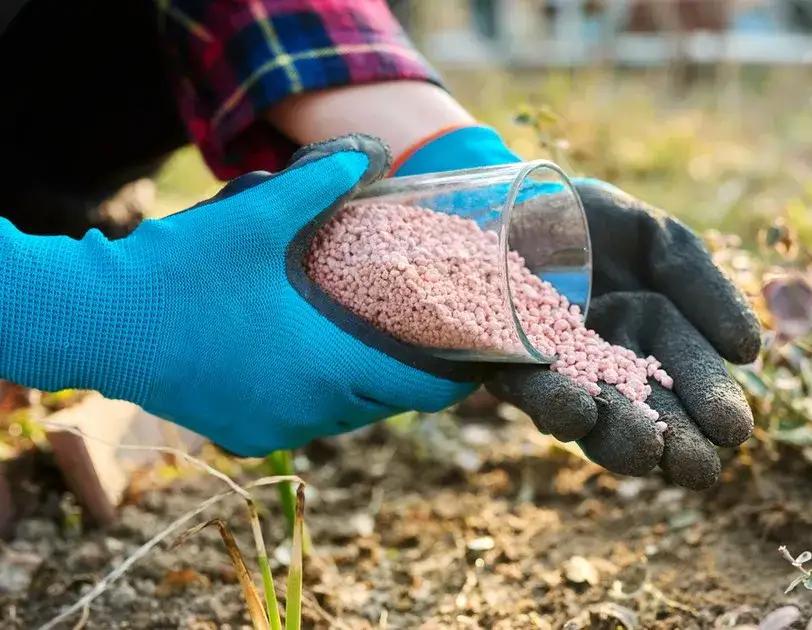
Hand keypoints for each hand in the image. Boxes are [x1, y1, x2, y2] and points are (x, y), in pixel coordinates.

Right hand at [0, 135, 478, 456]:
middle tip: (426, 340)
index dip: (456, 378)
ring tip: (375, 346)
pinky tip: (314, 363)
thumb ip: (318, 183)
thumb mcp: (255, 216)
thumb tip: (371, 152)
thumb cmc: (180, 272)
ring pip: (345, 416)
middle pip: (386, 404)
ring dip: (365, 388)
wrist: (95, 321)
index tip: (477, 360)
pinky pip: (304, 422)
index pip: (418, 390)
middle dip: (411, 378)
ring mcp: (273, 428)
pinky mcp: (241, 433)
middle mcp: (308, 409)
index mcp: (327, 364)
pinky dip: (321, 398)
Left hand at [485, 180, 761, 488]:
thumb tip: (749, 351)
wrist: (509, 197)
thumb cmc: (591, 221)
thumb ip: (701, 287)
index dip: (712, 404)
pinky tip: (577, 411)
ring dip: (619, 437)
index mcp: (655, 338)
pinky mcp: (505, 365)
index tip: (733, 430)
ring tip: (646, 451)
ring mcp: (558, 372)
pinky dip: (554, 404)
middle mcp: (609, 366)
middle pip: (648, 412)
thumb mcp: (658, 243)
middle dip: (674, 441)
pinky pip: (530, 390)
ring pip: (593, 416)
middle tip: (698, 468)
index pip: (691, 378)